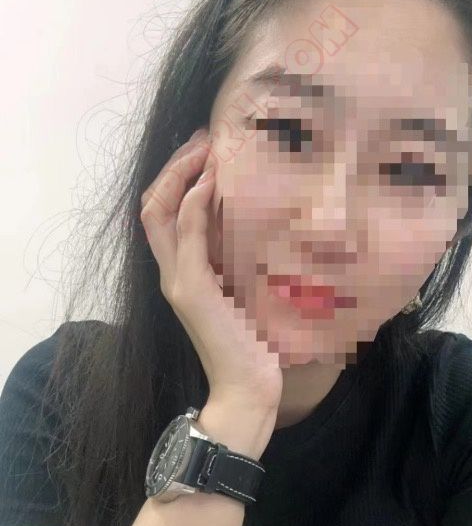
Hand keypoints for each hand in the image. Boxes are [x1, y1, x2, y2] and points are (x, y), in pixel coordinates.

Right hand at [140, 129, 282, 411]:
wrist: (247, 388)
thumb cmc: (254, 345)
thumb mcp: (247, 292)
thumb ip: (240, 262)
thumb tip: (261, 229)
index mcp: (184, 273)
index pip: (167, 214)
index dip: (179, 178)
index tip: (207, 151)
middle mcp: (172, 273)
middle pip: (155, 205)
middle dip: (176, 166)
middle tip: (203, 137)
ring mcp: (177, 280)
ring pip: (161, 212)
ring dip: (183, 173)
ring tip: (206, 147)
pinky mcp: (191, 289)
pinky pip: (187, 234)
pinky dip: (196, 203)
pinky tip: (212, 180)